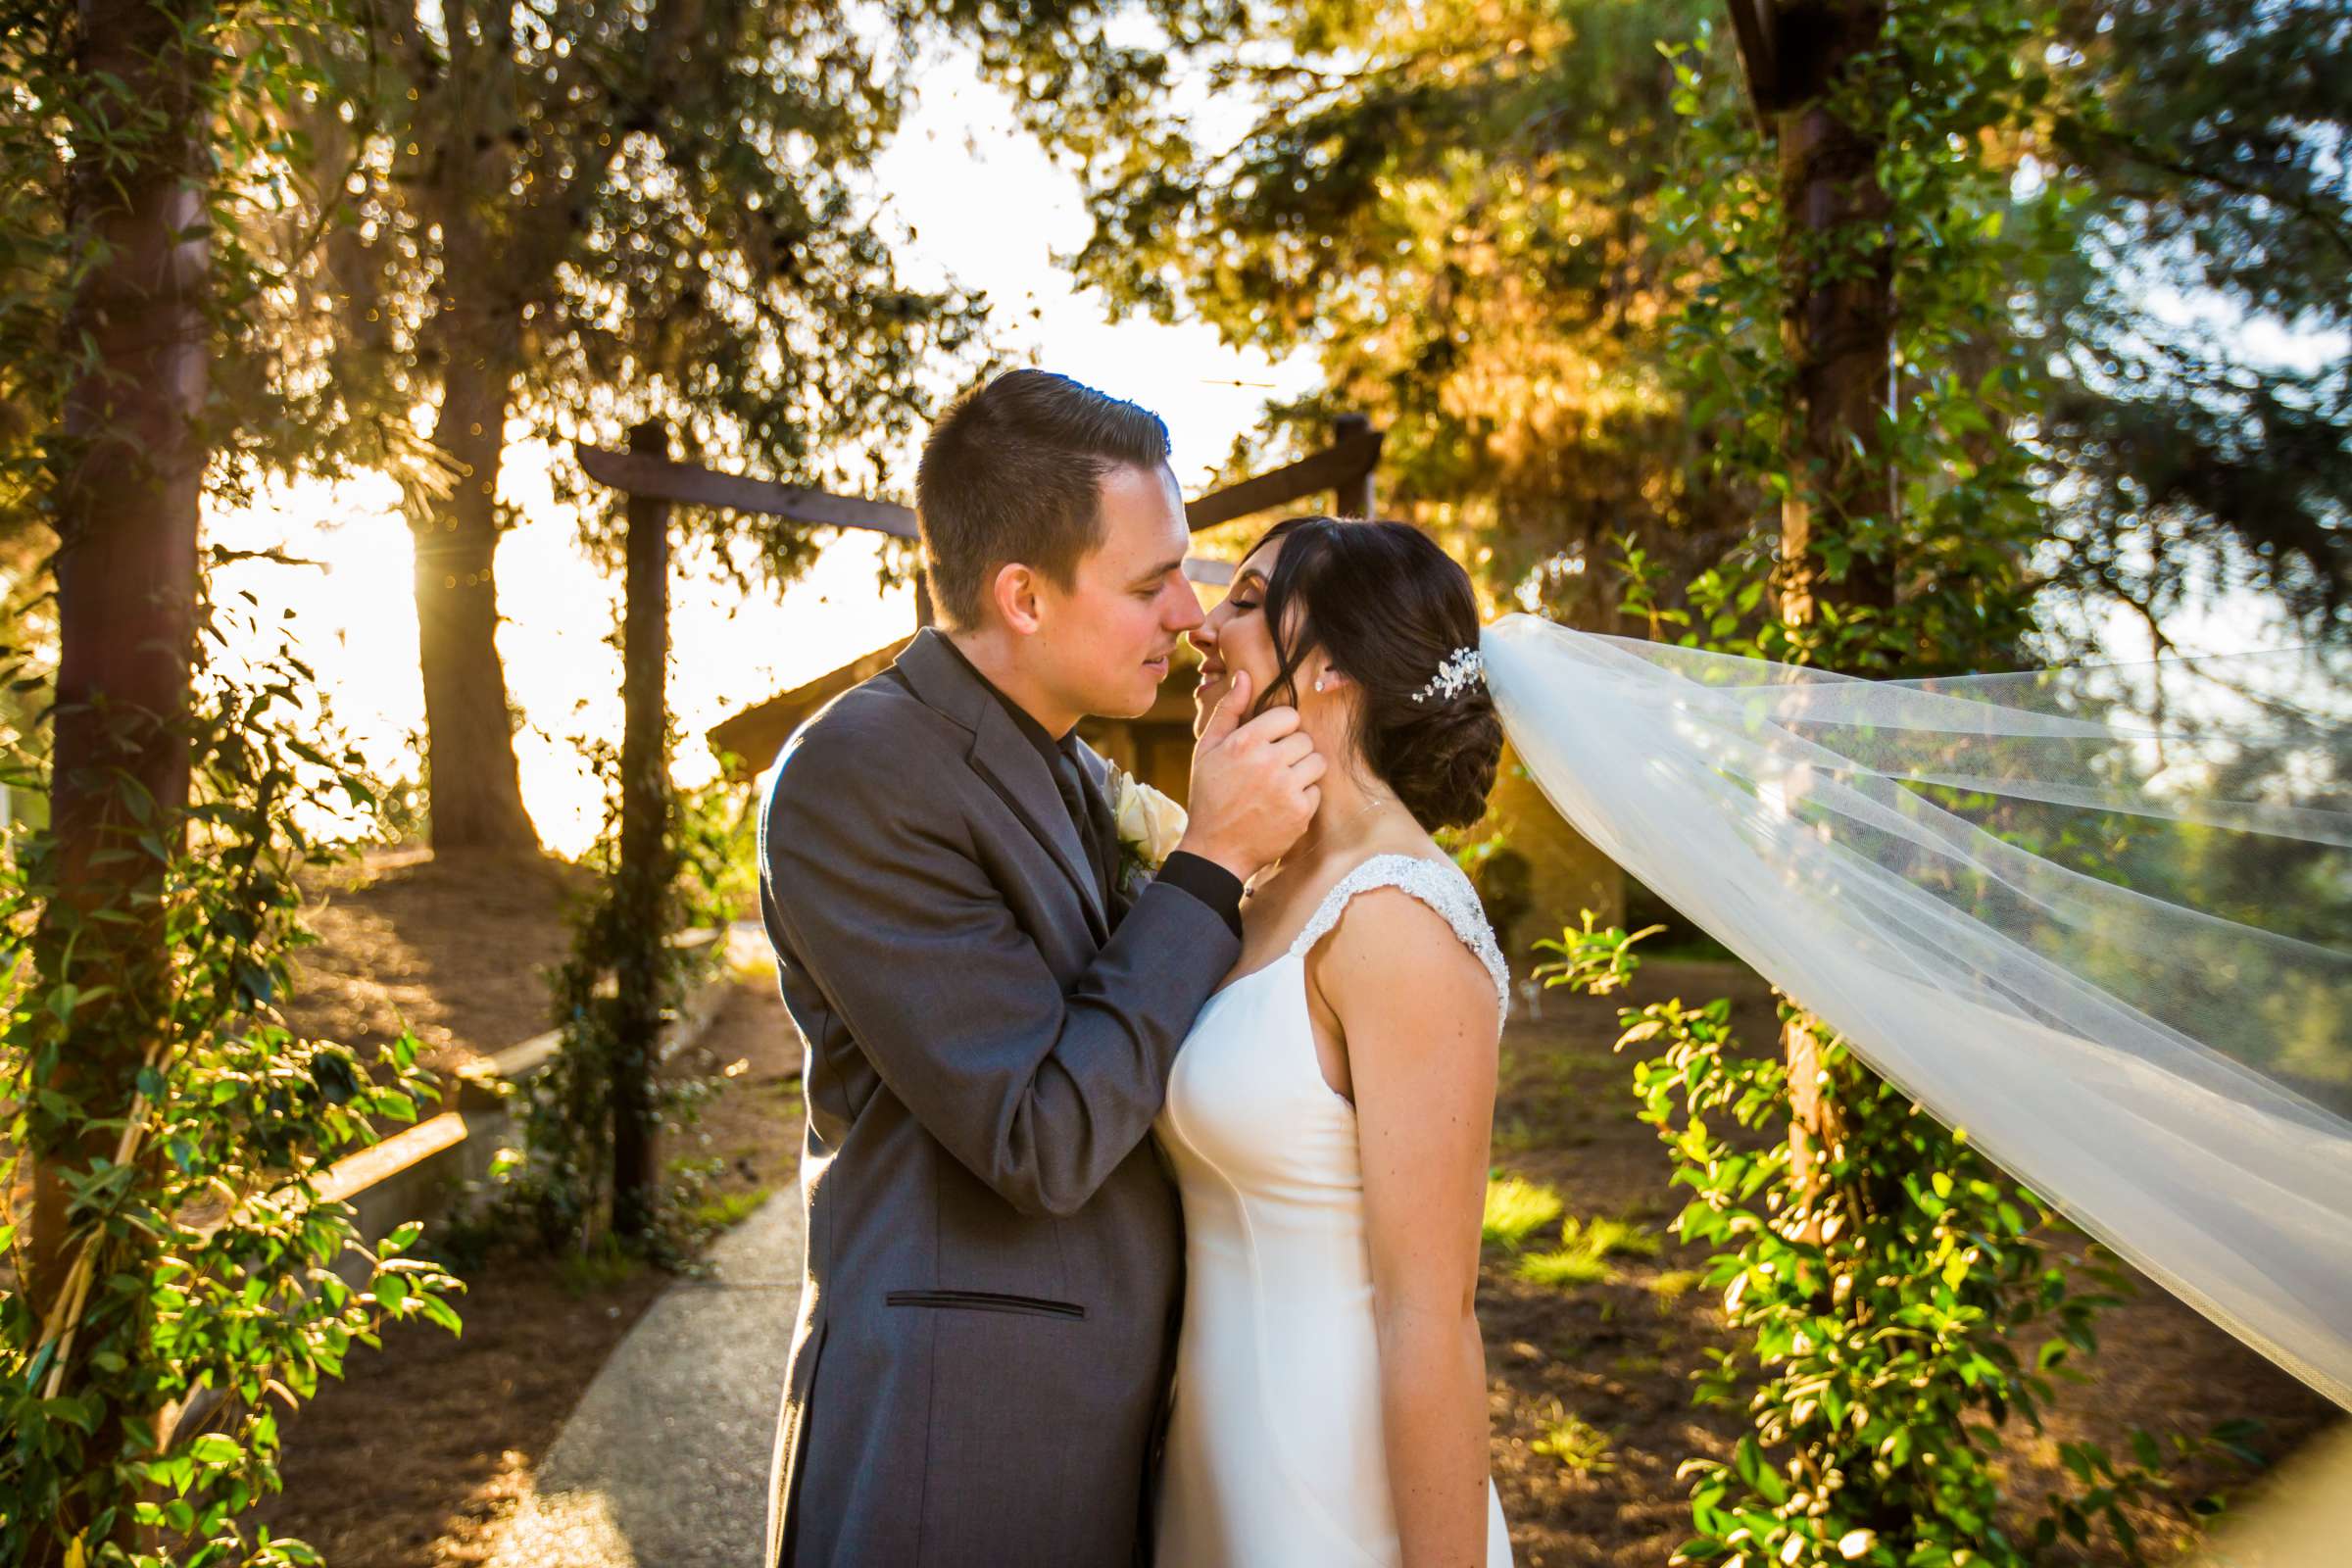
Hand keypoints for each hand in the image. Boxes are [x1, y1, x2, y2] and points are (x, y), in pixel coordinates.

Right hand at [1175, 669, 1323, 883]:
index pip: (1289, 716)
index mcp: (1245, 741)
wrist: (1215, 849)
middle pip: (1305, 739)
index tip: (1270, 744)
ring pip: (1317, 762)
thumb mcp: (1208, 750)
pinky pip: (1317, 790)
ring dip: (1304, 772)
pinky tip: (1283, 805)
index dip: (1281, 729)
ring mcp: (1286, 788)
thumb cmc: (1209, 796)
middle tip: (1275, 768)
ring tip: (1283, 784)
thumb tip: (1244, 675)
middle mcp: (1268, 762)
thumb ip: (1229, 710)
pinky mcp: (1300, 812)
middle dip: (1293, 751)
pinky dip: (1305, 798)